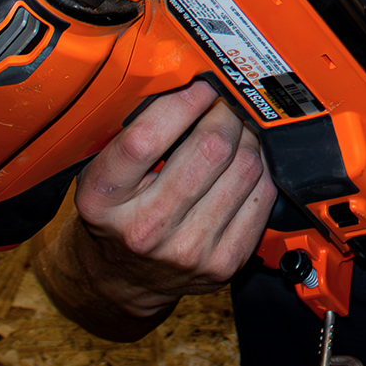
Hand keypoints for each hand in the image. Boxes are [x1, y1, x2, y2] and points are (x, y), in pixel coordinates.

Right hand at [65, 79, 274, 318]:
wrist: (123, 281)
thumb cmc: (116, 215)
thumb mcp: (103, 175)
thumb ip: (134, 134)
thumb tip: (190, 85)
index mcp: (102, 201)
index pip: (144, 140)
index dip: (183, 103)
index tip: (200, 86)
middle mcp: (144, 230)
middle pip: (211, 149)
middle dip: (225, 115)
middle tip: (224, 105)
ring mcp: (188, 250)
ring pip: (245, 169)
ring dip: (248, 139)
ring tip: (235, 133)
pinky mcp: (224, 263)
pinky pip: (263, 196)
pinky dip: (261, 171)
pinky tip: (245, 164)